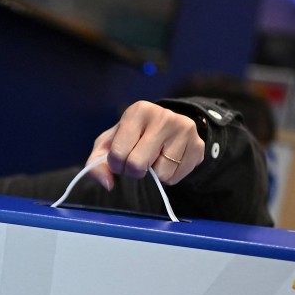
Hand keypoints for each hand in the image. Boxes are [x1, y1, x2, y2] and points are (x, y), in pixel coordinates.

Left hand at [85, 101, 204, 189]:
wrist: (168, 128)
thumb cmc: (133, 137)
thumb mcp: (109, 144)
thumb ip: (97, 163)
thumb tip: (107, 184)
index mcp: (138, 110)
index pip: (118, 153)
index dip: (116, 164)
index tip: (121, 158)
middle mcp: (163, 116)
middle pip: (137, 165)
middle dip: (133, 171)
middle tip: (138, 162)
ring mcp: (184, 130)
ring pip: (160, 174)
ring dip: (154, 174)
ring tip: (156, 158)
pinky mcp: (198, 145)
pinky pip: (176, 177)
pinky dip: (169, 176)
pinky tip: (169, 161)